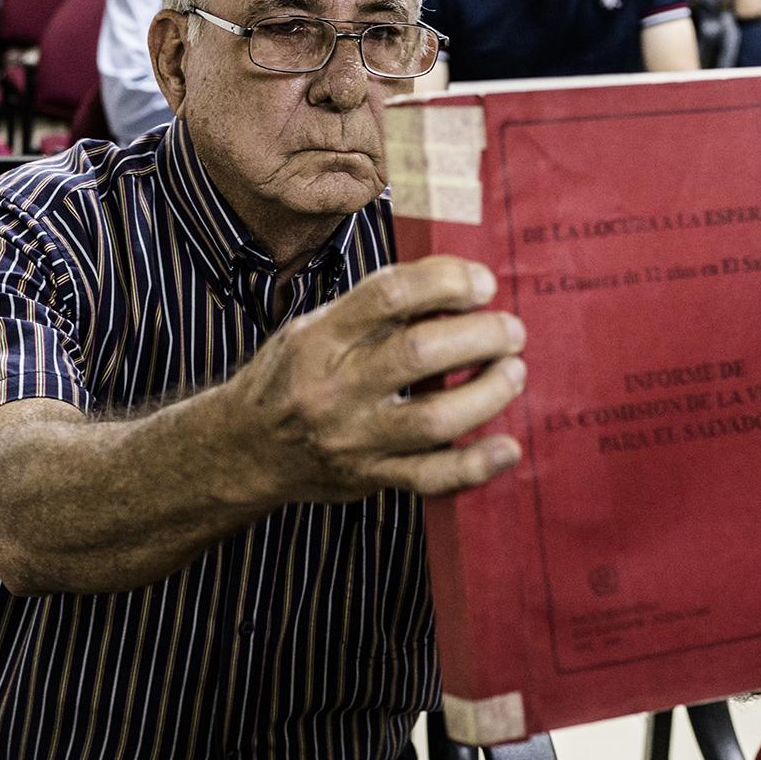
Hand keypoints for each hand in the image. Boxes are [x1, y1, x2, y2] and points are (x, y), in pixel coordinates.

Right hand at [224, 256, 526, 502]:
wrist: (246, 447)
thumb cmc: (294, 373)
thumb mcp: (316, 326)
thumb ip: (376, 306)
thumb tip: (456, 281)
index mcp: (321, 338)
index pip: (390, 295)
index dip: (446, 282)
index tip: (482, 284)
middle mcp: (334, 388)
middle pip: (418, 355)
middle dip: (480, 336)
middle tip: (510, 330)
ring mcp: (352, 438)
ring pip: (433, 419)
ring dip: (488, 393)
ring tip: (513, 371)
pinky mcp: (369, 478)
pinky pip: (430, 478)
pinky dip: (475, 465)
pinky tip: (508, 448)